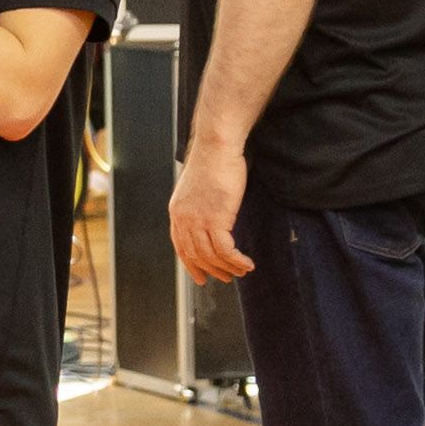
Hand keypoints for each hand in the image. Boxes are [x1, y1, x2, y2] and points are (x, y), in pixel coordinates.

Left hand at [171, 136, 252, 282]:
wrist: (216, 148)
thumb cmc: (213, 163)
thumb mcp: (199, 188)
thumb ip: (200, 205)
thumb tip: (211, 216)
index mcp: (177, 212)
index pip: (181, 247)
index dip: (191, 265)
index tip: (201, 277)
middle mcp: (183, 219)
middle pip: (195, 255)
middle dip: (212, 270)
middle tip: (227, 278)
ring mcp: (197, 220)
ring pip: (211, 256)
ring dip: (228, 268)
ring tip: (242, 271)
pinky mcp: (215, 219)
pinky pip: (225, 250)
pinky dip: (237, 261)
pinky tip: (247, 264)